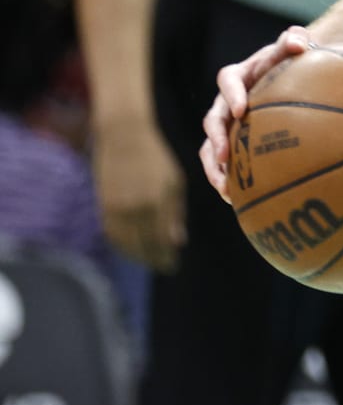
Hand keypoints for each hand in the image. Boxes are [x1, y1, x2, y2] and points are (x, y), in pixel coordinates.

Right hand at [94, 121, 185, 272]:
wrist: (124, 137)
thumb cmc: (156, 158)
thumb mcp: (174, 182)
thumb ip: (175, 213)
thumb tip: (177, 242)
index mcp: (157, 202)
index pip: (162, 240)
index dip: (166, 256)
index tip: (173, 265)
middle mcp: (136, 208)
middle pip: (144, 245)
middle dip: (155, 259)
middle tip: (166, 267)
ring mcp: (117, 208)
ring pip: (126, 243)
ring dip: (138, 256)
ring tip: (150, 260)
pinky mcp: (103, 205)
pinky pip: (112, 234)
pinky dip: (122, 245)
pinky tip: (132, 248)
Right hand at [199, 25, 312, 199]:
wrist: (293, 76)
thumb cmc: (294, 60)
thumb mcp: (294, 46)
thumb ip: (294, 39)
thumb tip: (297, 42)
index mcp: (239, 75)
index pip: (227, 81)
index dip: (231, 95)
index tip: (241, 111)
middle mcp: (227, 101)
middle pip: (212, 120)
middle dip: (215, 140)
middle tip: (224, 157)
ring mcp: (227, 125)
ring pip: (209, 147)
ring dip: (214, 168)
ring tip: (225, 188)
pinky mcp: (233, 144)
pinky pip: (224, 164)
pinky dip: (227, 180)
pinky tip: (240, 199)